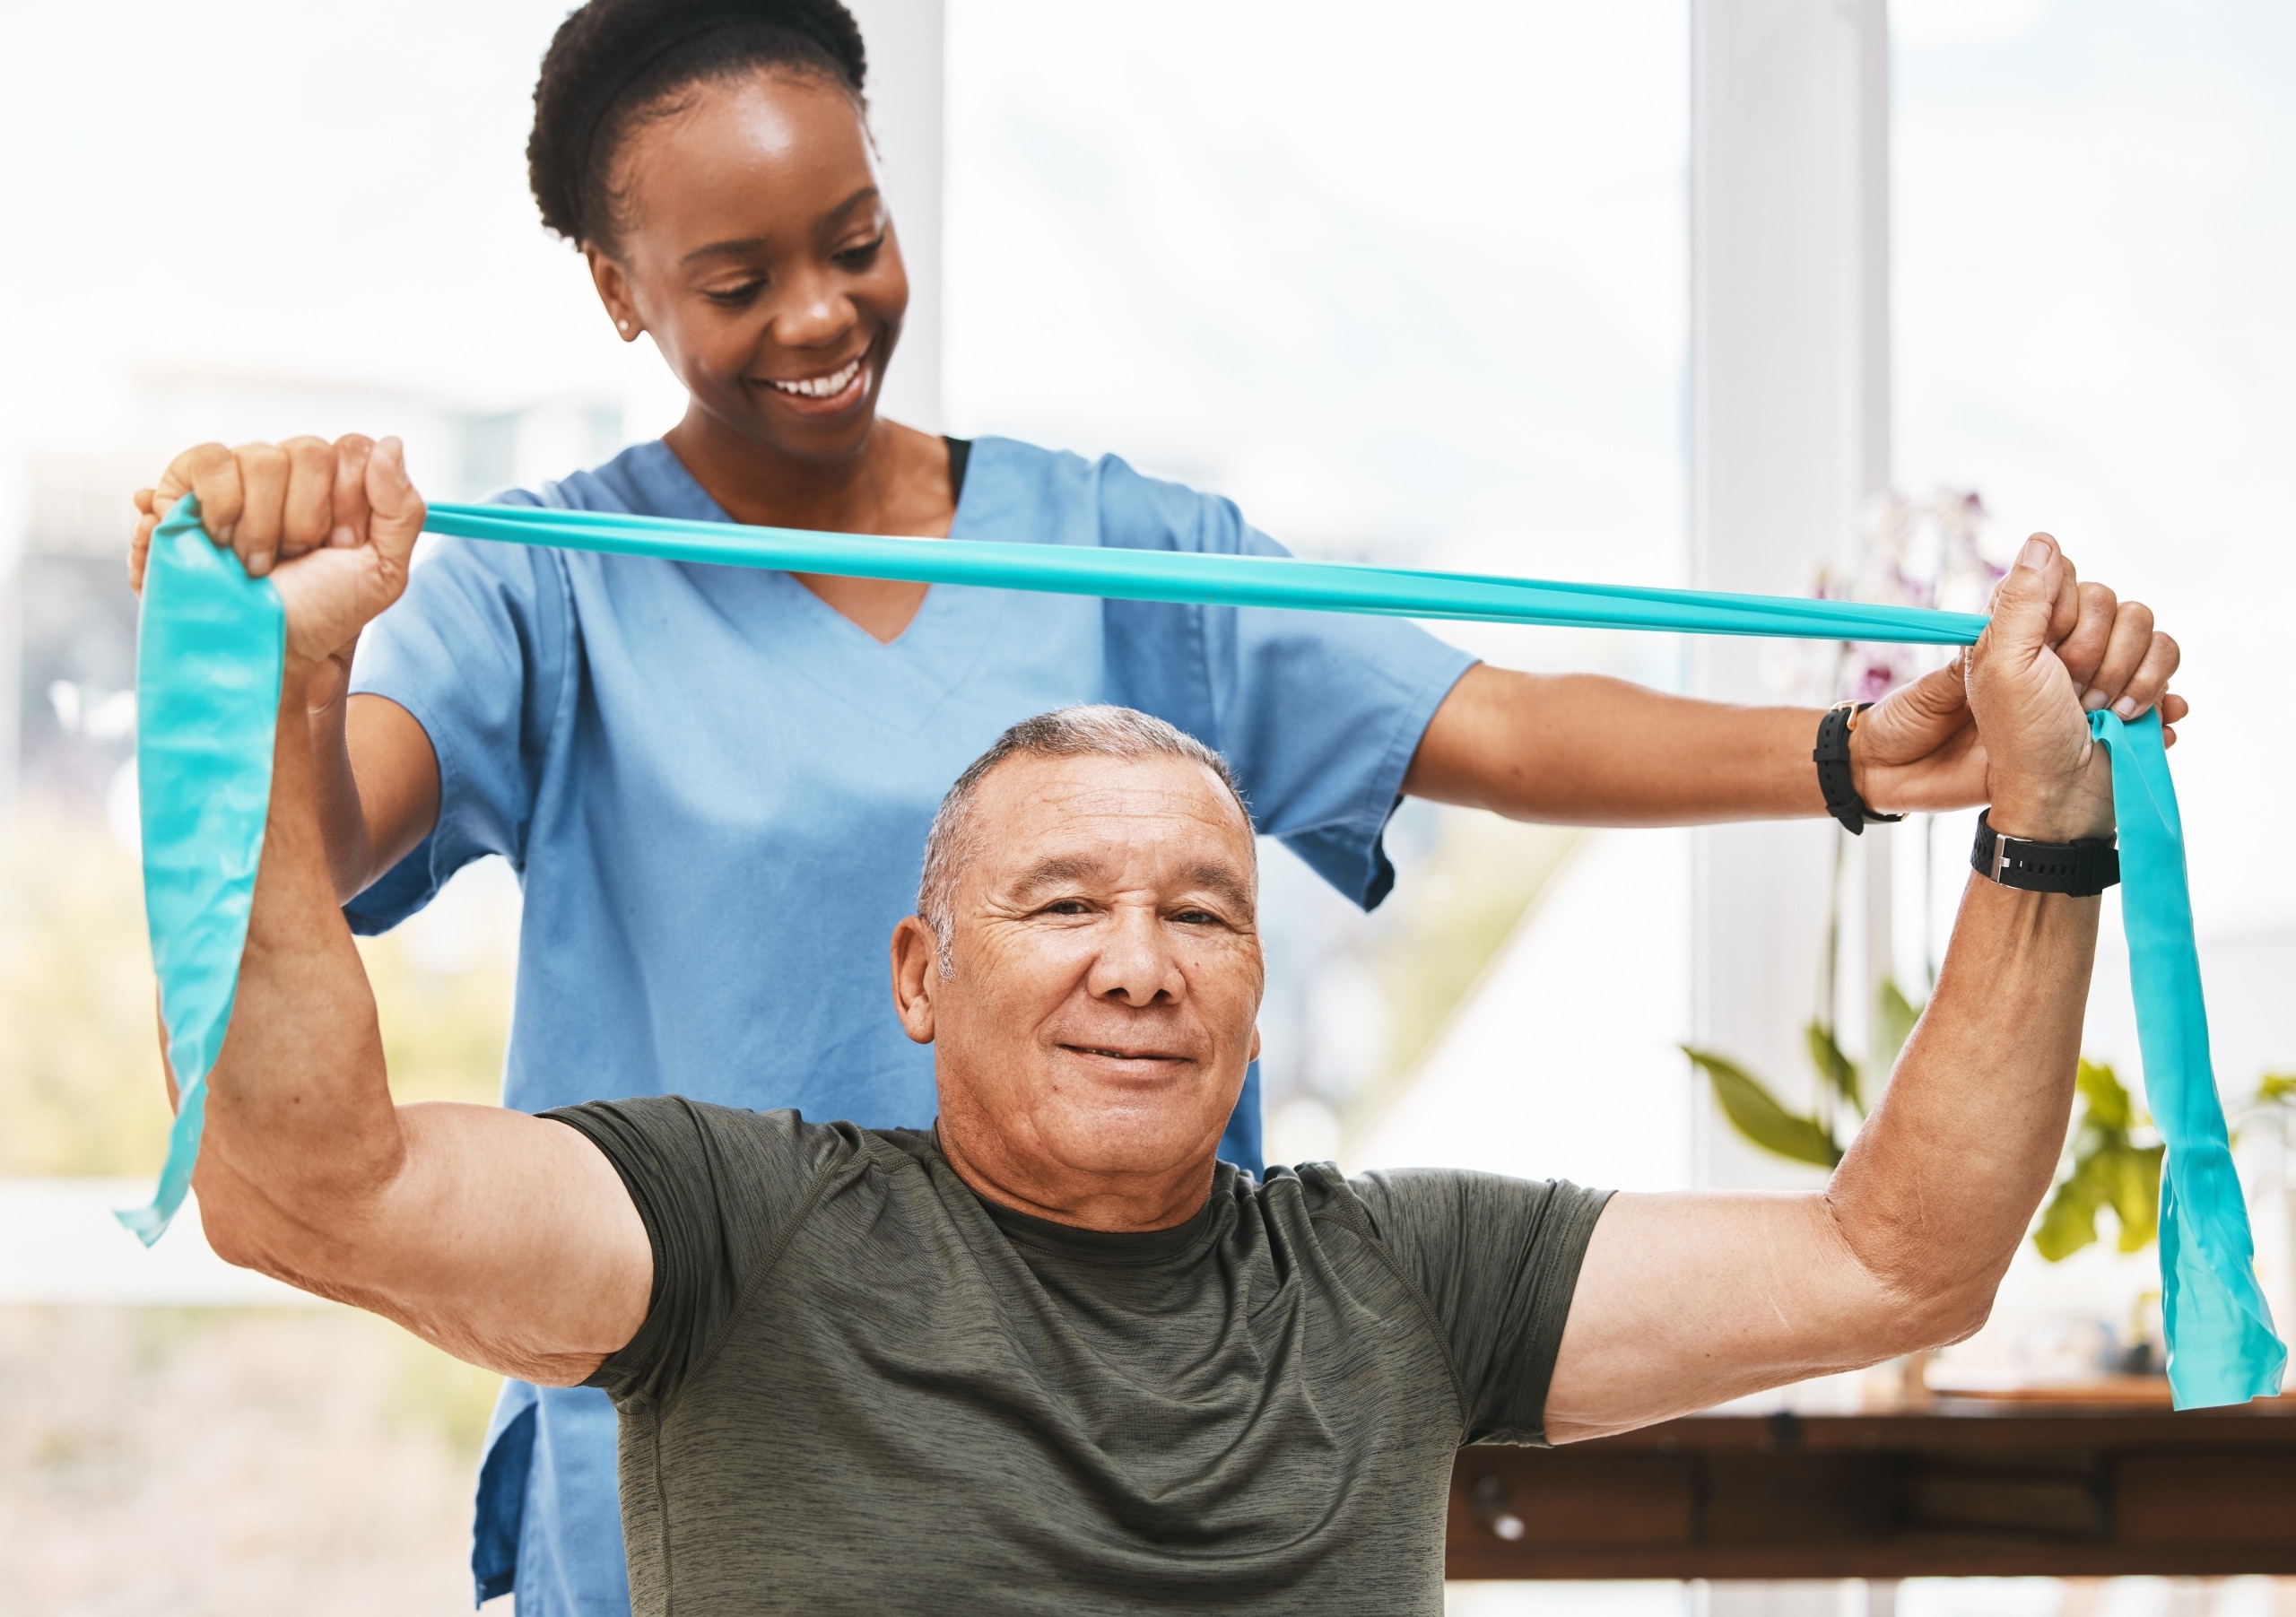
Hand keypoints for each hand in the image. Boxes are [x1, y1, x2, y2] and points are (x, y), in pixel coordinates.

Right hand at [134, 435, 425, 686]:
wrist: (259, 646)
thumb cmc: (318, 615)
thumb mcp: (383, 573)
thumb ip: (402, 509)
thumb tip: (390, 444)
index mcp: (340, 488)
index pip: (355, 451)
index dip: (350, 504)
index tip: (342, 547)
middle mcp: (291, 474)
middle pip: (311, 451)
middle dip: (308, 520)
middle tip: (297, 557)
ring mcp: (241, 476)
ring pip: (263, 456)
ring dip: (264, 526)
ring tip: (257, 561)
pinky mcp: (188, 483)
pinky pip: (210, 460)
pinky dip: (220, 505)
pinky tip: (220, 540)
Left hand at [1851, 543, 2183, 813]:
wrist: (2062, 801)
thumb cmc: (2022, 737)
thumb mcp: (2005, 663)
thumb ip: (2021, 597)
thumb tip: (2044, 539)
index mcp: (2023, 627)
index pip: (2065, 575)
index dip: (2064, 612)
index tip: (2047, 650)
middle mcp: (2063, 639)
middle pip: (2111, 600)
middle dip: (2095, 653)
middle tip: (2071, 693)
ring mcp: (2104, 663)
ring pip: (2146, 627)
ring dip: (2125, 676)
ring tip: (2098, 711)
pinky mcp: (2137, 687)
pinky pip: (2169, 657)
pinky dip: (2156, 691)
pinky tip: (2132, 719)